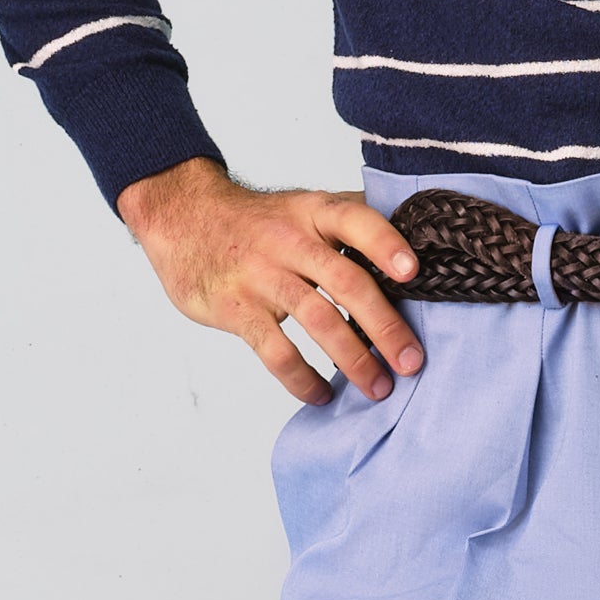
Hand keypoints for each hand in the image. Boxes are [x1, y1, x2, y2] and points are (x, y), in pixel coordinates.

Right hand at [115, 155, 426, 405]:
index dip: (385, 244)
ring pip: (316, 320)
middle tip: (412, 361)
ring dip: (353, 358)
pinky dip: (301, 378)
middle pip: (345, 281)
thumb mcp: (303, 206)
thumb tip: (414, 232)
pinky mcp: (236, 308)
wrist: (184, 218)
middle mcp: (290, 240)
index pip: (355, 220)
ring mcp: (261, 275)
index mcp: (314, 212)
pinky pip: (274, 350)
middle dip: (384, 325)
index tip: (414, 273)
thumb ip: (351, 219)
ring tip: (378, 387)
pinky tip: (322, 394)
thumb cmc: (258, 220)